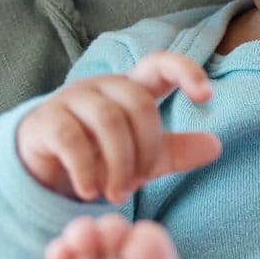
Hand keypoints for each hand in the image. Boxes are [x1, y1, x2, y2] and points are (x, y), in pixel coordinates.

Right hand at [13, 52, 221, 203]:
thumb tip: (216, 146)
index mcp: (130, 88)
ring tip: (118, 194)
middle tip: (138, 182)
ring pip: (107, 120)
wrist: (44, 169)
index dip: (185, 71)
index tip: (207, 96)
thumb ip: (176, 151)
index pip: (160, 64)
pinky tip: (90, 191)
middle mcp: (102, 86)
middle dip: (145, 147)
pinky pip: (72, 139)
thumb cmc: (99, 156)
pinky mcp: (46, 120)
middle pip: (137, 103)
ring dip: (119, 163)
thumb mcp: (143, 157)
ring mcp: (71, 99)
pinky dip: (87, 171)